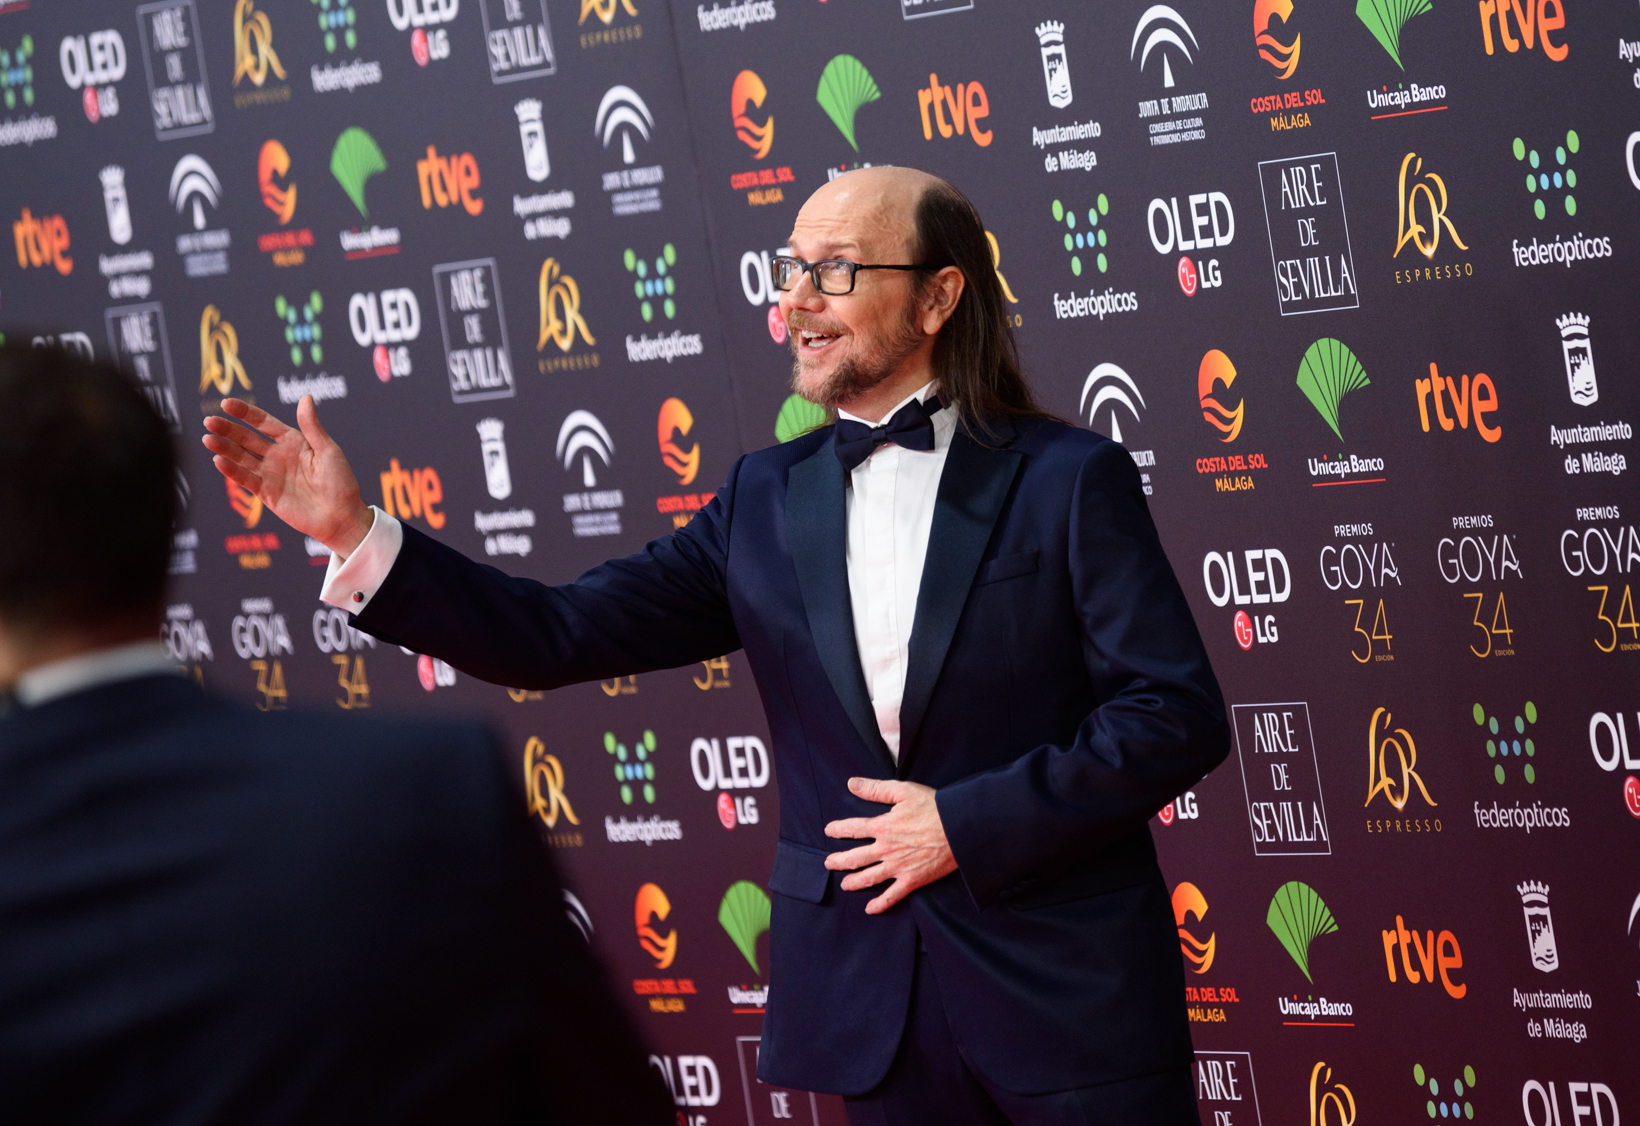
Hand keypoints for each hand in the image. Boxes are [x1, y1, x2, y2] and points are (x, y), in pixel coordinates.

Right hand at [202, 396, 373, 555]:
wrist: (342, 516)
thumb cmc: (341, 481)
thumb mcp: (328, 451)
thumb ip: (312, 427)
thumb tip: (306, 397)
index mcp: (293, 441)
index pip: (263, 422)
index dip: (245, 413)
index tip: (226, 403)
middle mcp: (277, 455)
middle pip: (247, 438)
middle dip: (228, 429)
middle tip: (209, 421)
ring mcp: (270, 474)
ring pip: (242, 458)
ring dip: (224, 449)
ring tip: (208, 439)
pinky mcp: (267, 494)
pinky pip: (246, 480)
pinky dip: (232, 471)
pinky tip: (219, 461)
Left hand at [824, 778, 957, 914]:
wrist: (959, 829)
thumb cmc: (934, 807)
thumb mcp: (903, 791)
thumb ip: (876, 789)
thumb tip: (852, 784)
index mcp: (882, 826)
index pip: (852, 829)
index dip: (838, 829)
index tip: (829, 831)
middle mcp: (885, 849)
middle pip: (854, 858)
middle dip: (838, 861)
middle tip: (829, 863)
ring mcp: (897, 867)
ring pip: (868, 878)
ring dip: (854, 882)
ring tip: (844, 885)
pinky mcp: (911, 880)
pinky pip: (892, 896)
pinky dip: (879, 904)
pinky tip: (870, 909)